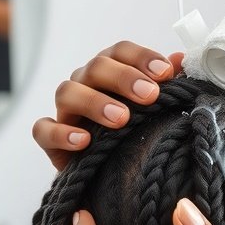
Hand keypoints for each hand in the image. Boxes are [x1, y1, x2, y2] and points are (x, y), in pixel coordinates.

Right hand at [33, 41, 183, 170]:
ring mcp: (66, 109)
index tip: (165, 73)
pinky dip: (61, 133)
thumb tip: (180, 59)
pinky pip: (44, 130)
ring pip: (68, 92)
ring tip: (121, 119)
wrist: (110, 173)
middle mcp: (86, 83)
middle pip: (97, 67)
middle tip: (150, 95)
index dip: (142, 58)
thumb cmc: (134, 132)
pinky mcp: (50, 138)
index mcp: (111, 71)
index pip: (122, 51)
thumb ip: (167, 84)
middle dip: (124, 78)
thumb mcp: (155, 109)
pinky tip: (84, 141)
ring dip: (95, 102)